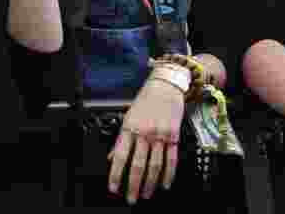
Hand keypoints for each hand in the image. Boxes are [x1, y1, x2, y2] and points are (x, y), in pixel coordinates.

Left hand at [108, 78, 185, 203]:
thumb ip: (120, 139)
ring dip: (150, 183)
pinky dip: (169, 174)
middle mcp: (144, 133)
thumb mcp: (127, 117)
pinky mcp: (174, 136)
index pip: (119, 156)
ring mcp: (160, 135)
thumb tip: (110, 157)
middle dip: (133, 185)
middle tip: (131, 198)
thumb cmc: (146, 100)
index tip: (113, 187)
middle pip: (138, 165)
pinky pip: (171, 159)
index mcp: (129, 128)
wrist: (166, 86)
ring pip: (155, 165)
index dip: (115, 174)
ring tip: (146, 194)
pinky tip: (165, 183)